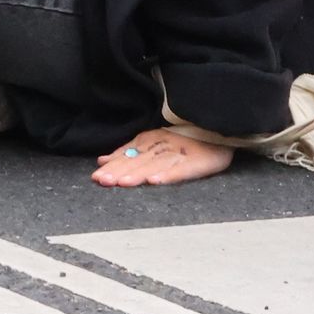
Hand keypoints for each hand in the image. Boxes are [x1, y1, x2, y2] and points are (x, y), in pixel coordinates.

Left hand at [91, 125, 236, 187]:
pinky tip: (155, 181)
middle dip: (119, 172)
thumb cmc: (183, 139)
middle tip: (103, 181)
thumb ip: (127, 152)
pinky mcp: (197, 162)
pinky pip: (180, 169)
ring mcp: (179, 154)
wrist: (217, 130)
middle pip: (137, 161)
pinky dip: (168, 175)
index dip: (112, 167)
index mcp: (150, 141)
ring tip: (124, 183)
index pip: (127, 156)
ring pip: (155, 165)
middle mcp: (161, 146)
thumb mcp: (153, 142)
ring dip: (139, 174)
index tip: (96, 178)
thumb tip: (101, 160)